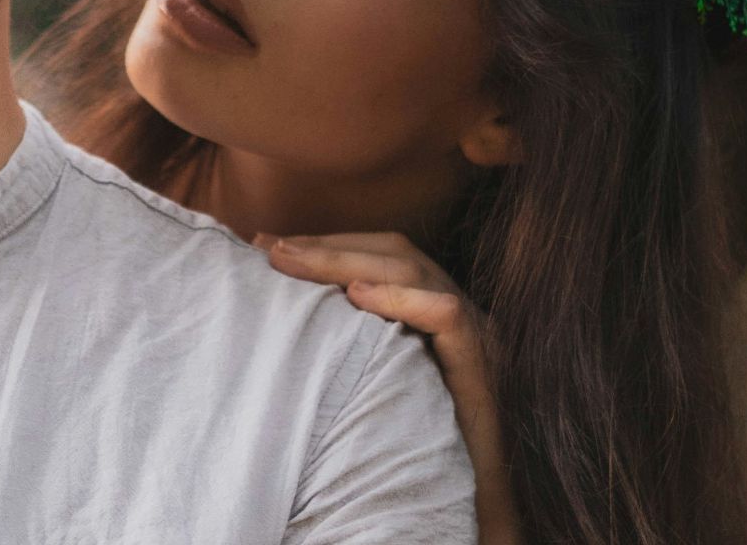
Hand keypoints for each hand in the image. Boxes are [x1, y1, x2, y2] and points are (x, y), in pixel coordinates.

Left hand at [253, 232, 522, 544]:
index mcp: (431, 310)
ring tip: (293, 261)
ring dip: (346, 262)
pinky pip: (446, 316)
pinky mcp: (481, 366)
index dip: (325, 245)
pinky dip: (400, 299)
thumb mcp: (372, 381)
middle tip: (268, 249)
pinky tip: (355, 297)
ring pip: (415, 272)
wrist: (473, 502)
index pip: (380, 255)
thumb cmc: (413, 445)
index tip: (265, 246)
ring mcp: (475, 335)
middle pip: (394, 252)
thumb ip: (346, 344)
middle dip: (326, 246)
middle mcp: (457, 313)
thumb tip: (281, 316)